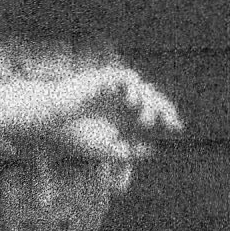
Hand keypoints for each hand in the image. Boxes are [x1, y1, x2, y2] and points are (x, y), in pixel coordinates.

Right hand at [0, 65, 181, 154]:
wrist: (51, 122)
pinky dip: (133, 88)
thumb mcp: (108, 150)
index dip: (168, 118)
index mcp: (125, 116)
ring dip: (149, 103)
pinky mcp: (104, 78)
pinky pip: (127, 77)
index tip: (178, 128)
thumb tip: (154, 149)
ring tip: (144, 120)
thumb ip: (130, 153)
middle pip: (154, 97)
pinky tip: (131, 103)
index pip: (154, 112)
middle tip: (172, 122)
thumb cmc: (75, 136)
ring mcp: (114, 88)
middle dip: (165, 109)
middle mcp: (123, 100)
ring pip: (144, 87)